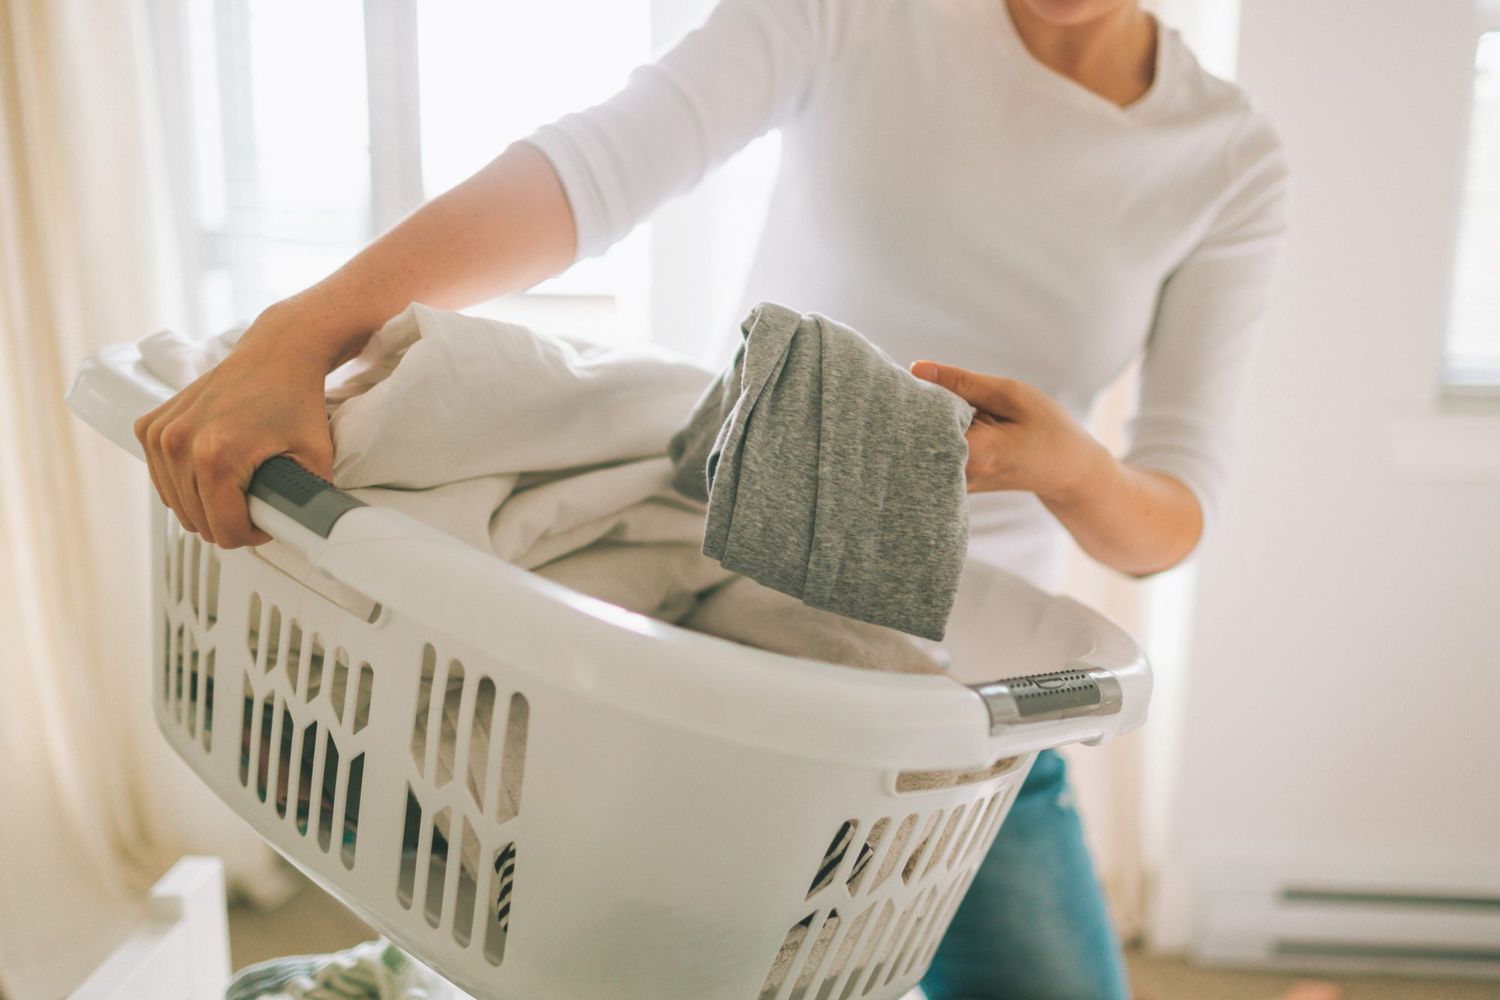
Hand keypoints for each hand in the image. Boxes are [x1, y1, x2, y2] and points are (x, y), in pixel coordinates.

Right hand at [134, 302, 337, 548]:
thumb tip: (308, 537)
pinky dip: (185, 483)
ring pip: (177, 505)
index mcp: (216, 456)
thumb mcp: (317, 460)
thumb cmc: (297, 402)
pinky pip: (162, 479)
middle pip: (197, 522)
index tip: (268, 517)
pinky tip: (212, 467)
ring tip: (238, 482)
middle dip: (229, 520)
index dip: (251, 534)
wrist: (276, 354)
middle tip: (258, 498)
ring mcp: (159, 434)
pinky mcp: (149, 427)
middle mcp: (178, 444)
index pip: (222, 531)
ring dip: (206, 504)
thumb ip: (309, 505)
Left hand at [910, 360, 1109, 502]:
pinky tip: (955, 423)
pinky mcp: (953, 486)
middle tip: (933, 393)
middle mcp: (960, 477)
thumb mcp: (1010, 395)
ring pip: (920, 449)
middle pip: (916, 439)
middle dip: (916, 410)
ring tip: (958, 410)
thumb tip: (915, 369)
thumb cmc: (1046, 428)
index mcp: (975, 454)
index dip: (914, 400)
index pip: (922, 424)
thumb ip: (962, 382)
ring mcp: (955, 487)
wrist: (1067, 471)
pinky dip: (934, 436)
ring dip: (925, 423)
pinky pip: (930, 457)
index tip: (912, 382)